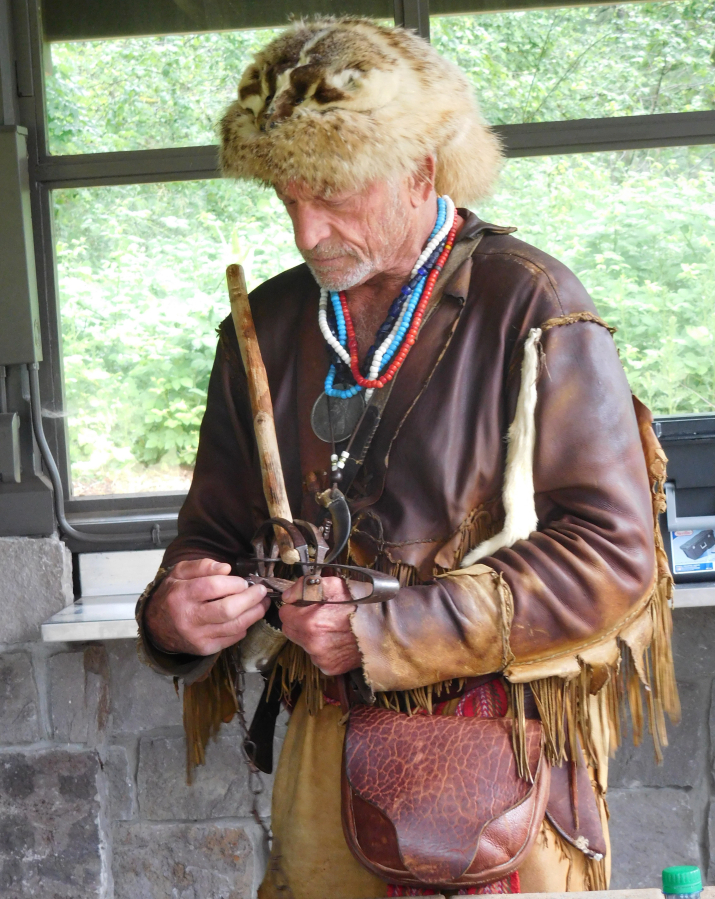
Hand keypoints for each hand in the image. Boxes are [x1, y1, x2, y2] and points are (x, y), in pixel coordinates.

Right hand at [144, 558, 269, 655]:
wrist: (155, 626)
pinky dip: (244, 627)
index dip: (234, 583)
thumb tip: (226, 568)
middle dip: (250, 599)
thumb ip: (202, 565)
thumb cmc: (172, 594)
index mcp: (182, 595)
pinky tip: (247, 617)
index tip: (244, 581)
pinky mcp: (204, 648)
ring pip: (234, 626)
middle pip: (227, 609)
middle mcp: (189, 617)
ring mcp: (197, 636)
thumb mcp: (179, 572)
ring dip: (254, 614)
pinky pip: (232, 638)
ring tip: (263, 603)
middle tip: (261, 591)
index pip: (213, 587)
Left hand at [280, 576, 361, 675]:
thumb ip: (305, 586)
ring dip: (311, 636)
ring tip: (332, 627)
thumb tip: (287, 596)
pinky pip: (317, 656)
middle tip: (319, 615)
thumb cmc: (360, 604)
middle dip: (300, 622)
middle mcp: (312, 644)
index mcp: (309, 623)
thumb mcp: (334, 584)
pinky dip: (323, 648)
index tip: (305, 605)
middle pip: (291, 631)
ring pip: (304, 644)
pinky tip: (337, 640)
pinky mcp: (329, 668)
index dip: (295, 607)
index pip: (284, 615)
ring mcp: (321, 658)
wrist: (384, 627)